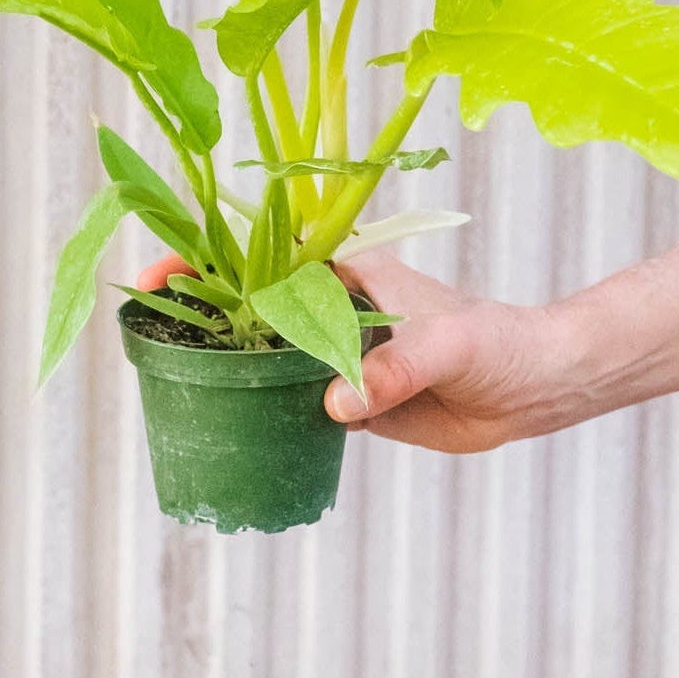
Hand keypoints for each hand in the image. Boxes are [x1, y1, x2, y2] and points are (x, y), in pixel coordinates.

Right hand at [133, 249, 551, 453]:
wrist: (535, 387)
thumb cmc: (499, 344)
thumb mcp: (451, 346)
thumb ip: (396, 367)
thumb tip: (336, 401)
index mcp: (349, 273)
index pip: (264, 255)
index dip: (208, 257)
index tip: (162, 272)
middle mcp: (334, 308)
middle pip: (250, 301)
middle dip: (197, 307)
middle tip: (143, 327)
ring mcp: (337, 352)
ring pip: (265, 353)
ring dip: (223, 361)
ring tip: (169, 380)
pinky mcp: (349, 397)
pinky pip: (290, 399)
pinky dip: (257, 406)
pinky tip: (226, 422)